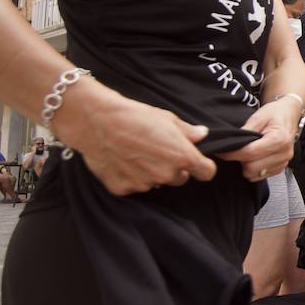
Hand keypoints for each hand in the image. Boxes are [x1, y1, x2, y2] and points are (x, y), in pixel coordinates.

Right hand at [52, 83, 217, 195]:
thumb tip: (202, 134)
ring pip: (156, 182)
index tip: (198, 162)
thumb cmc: (135, 116)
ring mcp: (144, 184)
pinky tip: (122, 160)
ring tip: (137, 152)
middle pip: (180, 178)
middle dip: (174, 167)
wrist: (97, 121)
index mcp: (183, 157)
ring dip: (152, 172)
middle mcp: (166, 174)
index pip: (206, 172)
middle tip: (158, 150)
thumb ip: (188, 131)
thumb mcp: (167, 118)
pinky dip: (130, 177)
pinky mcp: (124, 189)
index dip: (203, 167)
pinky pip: (134, 185)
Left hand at [220, 97, 303, 181]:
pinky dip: (253, 169)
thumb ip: (245, 131)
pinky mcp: (281, 168)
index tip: (222, 151)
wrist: (289, 114)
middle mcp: (284, 153)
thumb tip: (230, 143)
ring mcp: (283, 162)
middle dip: (240, 160)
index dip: (232, 154)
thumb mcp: (258, 117)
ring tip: (247, 152)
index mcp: (279, 139)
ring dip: (246, 166)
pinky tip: (255, 157)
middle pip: (251, 168)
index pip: (249, 153)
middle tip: (237, 150)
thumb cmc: (274, 114)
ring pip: (254, 174)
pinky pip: (260, 176)